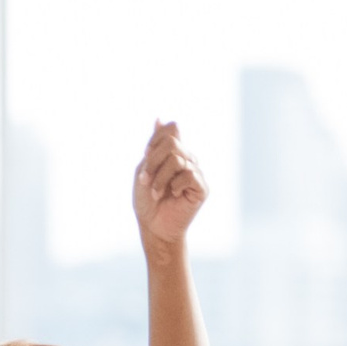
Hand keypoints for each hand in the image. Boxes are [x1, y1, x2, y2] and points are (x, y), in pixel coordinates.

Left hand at [133, 122, 205, 253]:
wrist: (153, 226)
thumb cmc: (146, 200)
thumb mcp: (144, 169)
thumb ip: (154, 145)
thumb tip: (160, 118)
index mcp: (175, 153)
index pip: (172, 129)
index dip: (155, 141)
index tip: (145, 157)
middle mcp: (188, 159)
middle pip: (172, 143)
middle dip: (152, 161)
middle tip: (144, 180)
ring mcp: (196, 172)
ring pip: (178, 160)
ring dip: (159, 177)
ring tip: (156, 193)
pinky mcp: (202, 187)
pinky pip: (189, 174)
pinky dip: (174, 185)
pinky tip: (173, 195)